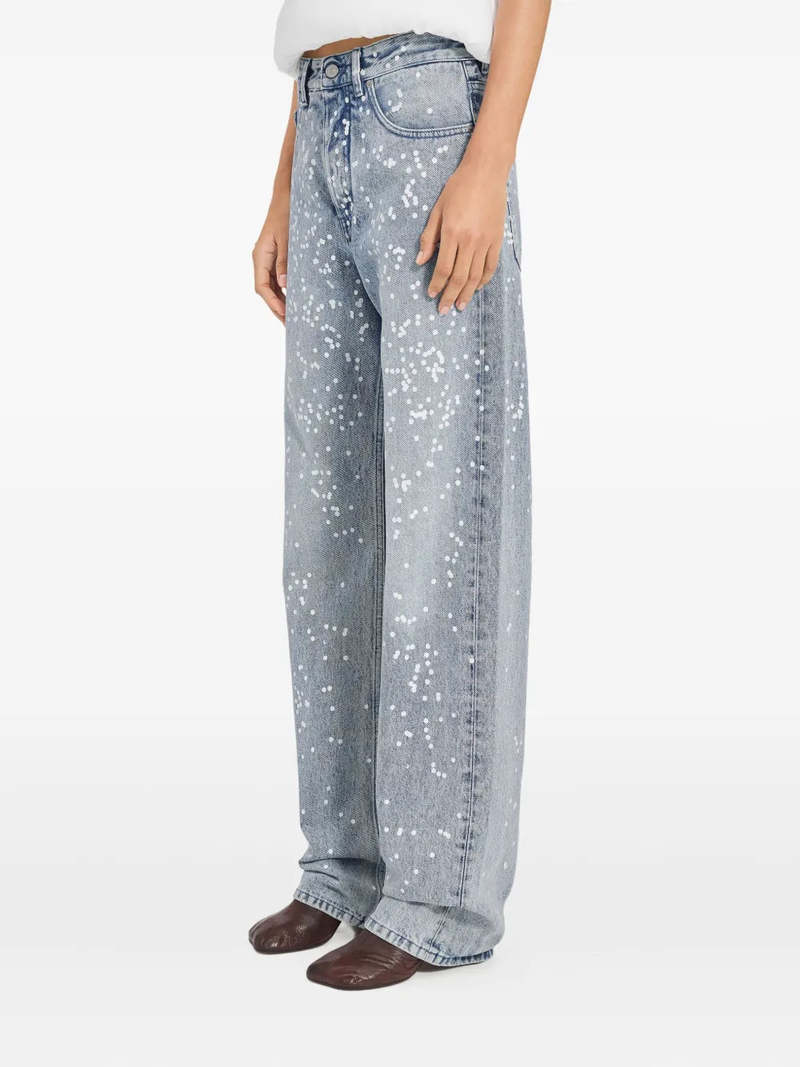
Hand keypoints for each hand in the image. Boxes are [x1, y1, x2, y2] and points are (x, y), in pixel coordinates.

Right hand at [253, 183, 289, 322]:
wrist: (286, 196)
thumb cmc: (287, 214)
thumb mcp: (288, 238)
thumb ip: (285, 262)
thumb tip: (284, 285)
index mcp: (260, 256)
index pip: (262, 287)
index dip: (273, 303)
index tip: (284, 316)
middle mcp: (261, 259)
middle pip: (265, 290)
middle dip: (276, 308)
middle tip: (290, 325)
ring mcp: (267, 259)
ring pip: (271, 286)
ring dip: (280, 301)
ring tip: (292, 317)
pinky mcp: (275, 256)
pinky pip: (276, 278)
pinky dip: (284, 291)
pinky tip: (293, 299)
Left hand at [416, 160, 507, 313]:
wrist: (486, 172)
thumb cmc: (458, 187)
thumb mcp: (437, 210)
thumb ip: (428, 237)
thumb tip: (420, 261)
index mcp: (452, 232)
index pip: (443, 268)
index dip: (437, 285)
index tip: (432, 295)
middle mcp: (469, 240)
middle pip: (459, 277)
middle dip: (450, 295)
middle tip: (444, 310)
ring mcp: (485, 241)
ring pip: (475, 275)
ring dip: (466, 293)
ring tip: (460, 306)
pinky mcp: (497, 239)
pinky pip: (490, 266)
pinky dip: (484, 280)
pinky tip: (476, 288)